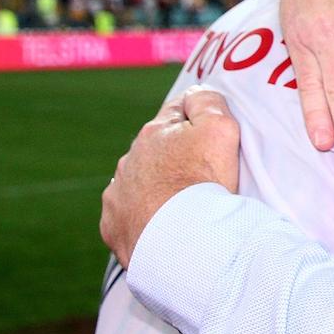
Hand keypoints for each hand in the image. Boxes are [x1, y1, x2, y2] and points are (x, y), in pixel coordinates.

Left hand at [100, 86, 240, 268]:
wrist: (182, 241)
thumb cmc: (205, 182)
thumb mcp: (220, 128)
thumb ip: (208, 101)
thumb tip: (195, 92)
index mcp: (154, 132)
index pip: (178, 110)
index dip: (199, 120)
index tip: (213, 138)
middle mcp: (129, 158)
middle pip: (157, 148)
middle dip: (176, 156)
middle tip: (204, 176)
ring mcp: (117, 193)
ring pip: (140, 181)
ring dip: (158, 187)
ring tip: (186, 205)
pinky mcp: (113, 225)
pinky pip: (129, 215)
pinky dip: (145, 216)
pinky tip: (165, 225)